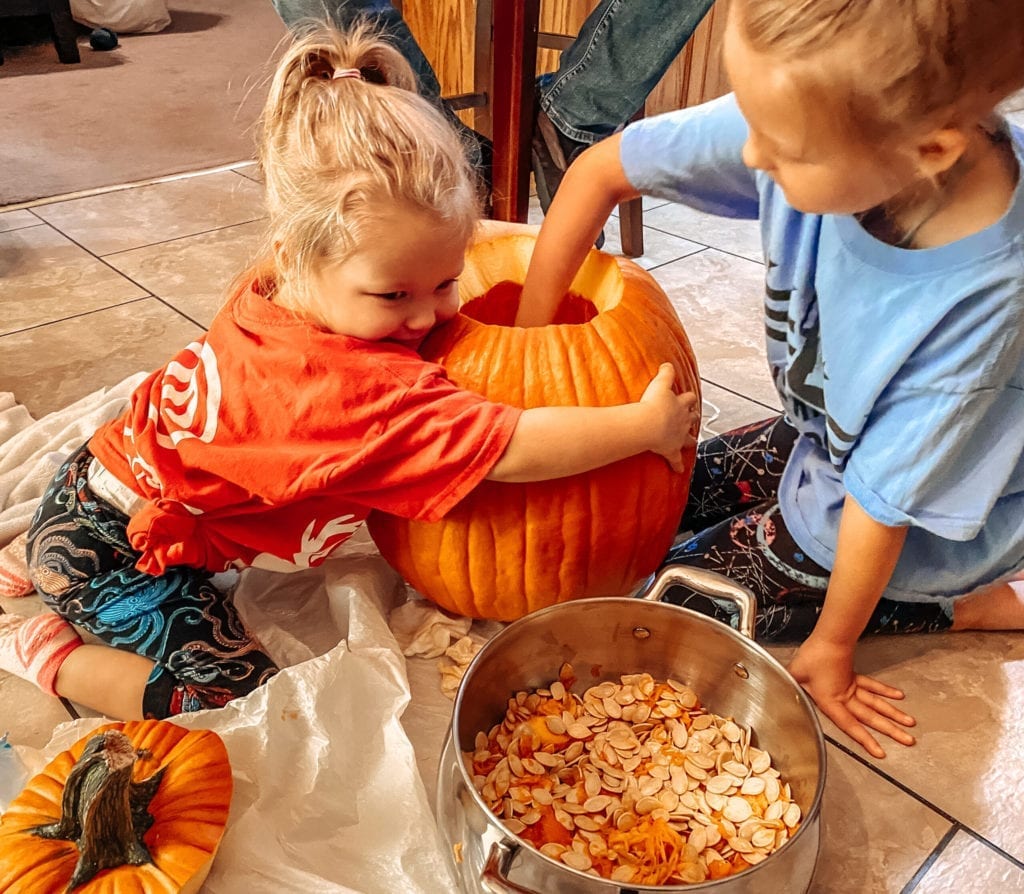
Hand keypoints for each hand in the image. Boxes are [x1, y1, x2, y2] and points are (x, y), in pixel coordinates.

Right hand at [638, 363, 699, 471]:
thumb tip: (668, 363)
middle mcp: (683, 420)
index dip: (688, 398)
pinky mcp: (671, 450)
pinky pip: (676, 460)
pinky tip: (679, 470)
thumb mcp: (659, 383)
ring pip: (688, 438)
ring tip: (692, 441)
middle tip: (693, 416)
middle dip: (693, 416)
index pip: (688, 398)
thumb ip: (665, 372)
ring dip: (690, 439)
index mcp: (680, 405)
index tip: (689, 398)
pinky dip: (677, 465)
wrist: (650, 424)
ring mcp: (678, 436)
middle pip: (692, 417)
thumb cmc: (653, 405)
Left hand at [787, 635, 915, 758]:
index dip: (865, 740)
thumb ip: (790, 687)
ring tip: (910, 723)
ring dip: (894, 713)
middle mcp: (845, 697)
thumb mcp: (795, 675)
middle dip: (890, 730)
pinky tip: (898, 696)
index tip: (880, 752)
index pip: (850, 725)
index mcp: (831, 701)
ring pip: (876, 703)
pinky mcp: (854, 676)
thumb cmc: (811, 657)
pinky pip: (872, 686)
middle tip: (909, 741)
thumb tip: (779, 692)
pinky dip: (885, 691)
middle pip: (871, 717)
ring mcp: (852, 686)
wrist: (828, 639)